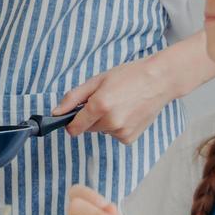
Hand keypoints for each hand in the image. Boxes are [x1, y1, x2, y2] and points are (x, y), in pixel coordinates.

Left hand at [55, 54, 172, 142]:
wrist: (158, 81)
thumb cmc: (128, 76)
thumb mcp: (97, 80)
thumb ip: (73, 98)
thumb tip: (56, 113)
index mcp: (99, 106)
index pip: (74, 127)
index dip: (71, 122)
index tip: (74, 116)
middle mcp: (110, 122)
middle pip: (88, 128)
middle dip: (91, 117)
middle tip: (106, 99)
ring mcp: (121, 132)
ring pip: (102, 131)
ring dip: (106, 121)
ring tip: (120, 104)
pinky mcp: (130, 138)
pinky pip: (115, 135)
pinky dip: (118, 127)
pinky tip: (128, 112)